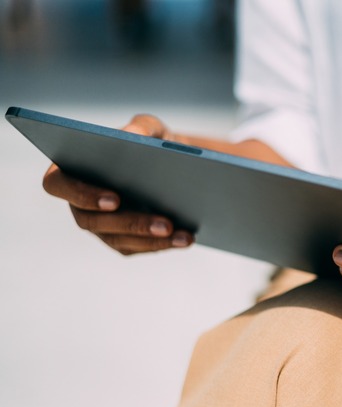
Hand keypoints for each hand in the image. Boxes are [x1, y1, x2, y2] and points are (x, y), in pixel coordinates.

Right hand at [41, 115, 192, 254]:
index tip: (115, 199)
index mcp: (70, 170)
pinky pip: (138, 247)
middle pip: (93, 220)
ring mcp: (99, 226)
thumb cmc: (149, 142)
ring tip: (183, 235)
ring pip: (118, 239)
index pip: (58, 184)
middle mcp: (78, 203)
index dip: (82, 194)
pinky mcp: (122, 241)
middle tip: (165, 223)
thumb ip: (140, 127)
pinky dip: (163, 244)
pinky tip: (186, 238)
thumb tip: (135, 137)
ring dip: (152, 240)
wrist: (171, 164)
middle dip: (132, 223)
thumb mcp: (149, 128)